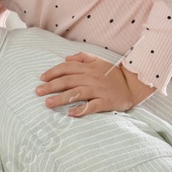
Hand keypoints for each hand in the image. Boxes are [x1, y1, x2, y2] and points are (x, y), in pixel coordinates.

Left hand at [36, 53, 154, 116]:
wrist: (134, 84)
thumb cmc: (114, 74)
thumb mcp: (99, 61)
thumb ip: (82, 58)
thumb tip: (66, 58)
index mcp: (88, 68)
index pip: (66, 68)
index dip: (53, 72)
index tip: (41, 79)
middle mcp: (91, 78)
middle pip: (67, 81)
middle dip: (51, 86)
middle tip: (37, 92)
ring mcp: (99, 90)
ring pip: (76, 93)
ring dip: (61, 98)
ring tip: (48, 103)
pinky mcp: (106, 102)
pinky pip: (92, 106)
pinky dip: (81, 110)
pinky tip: (70, 113)